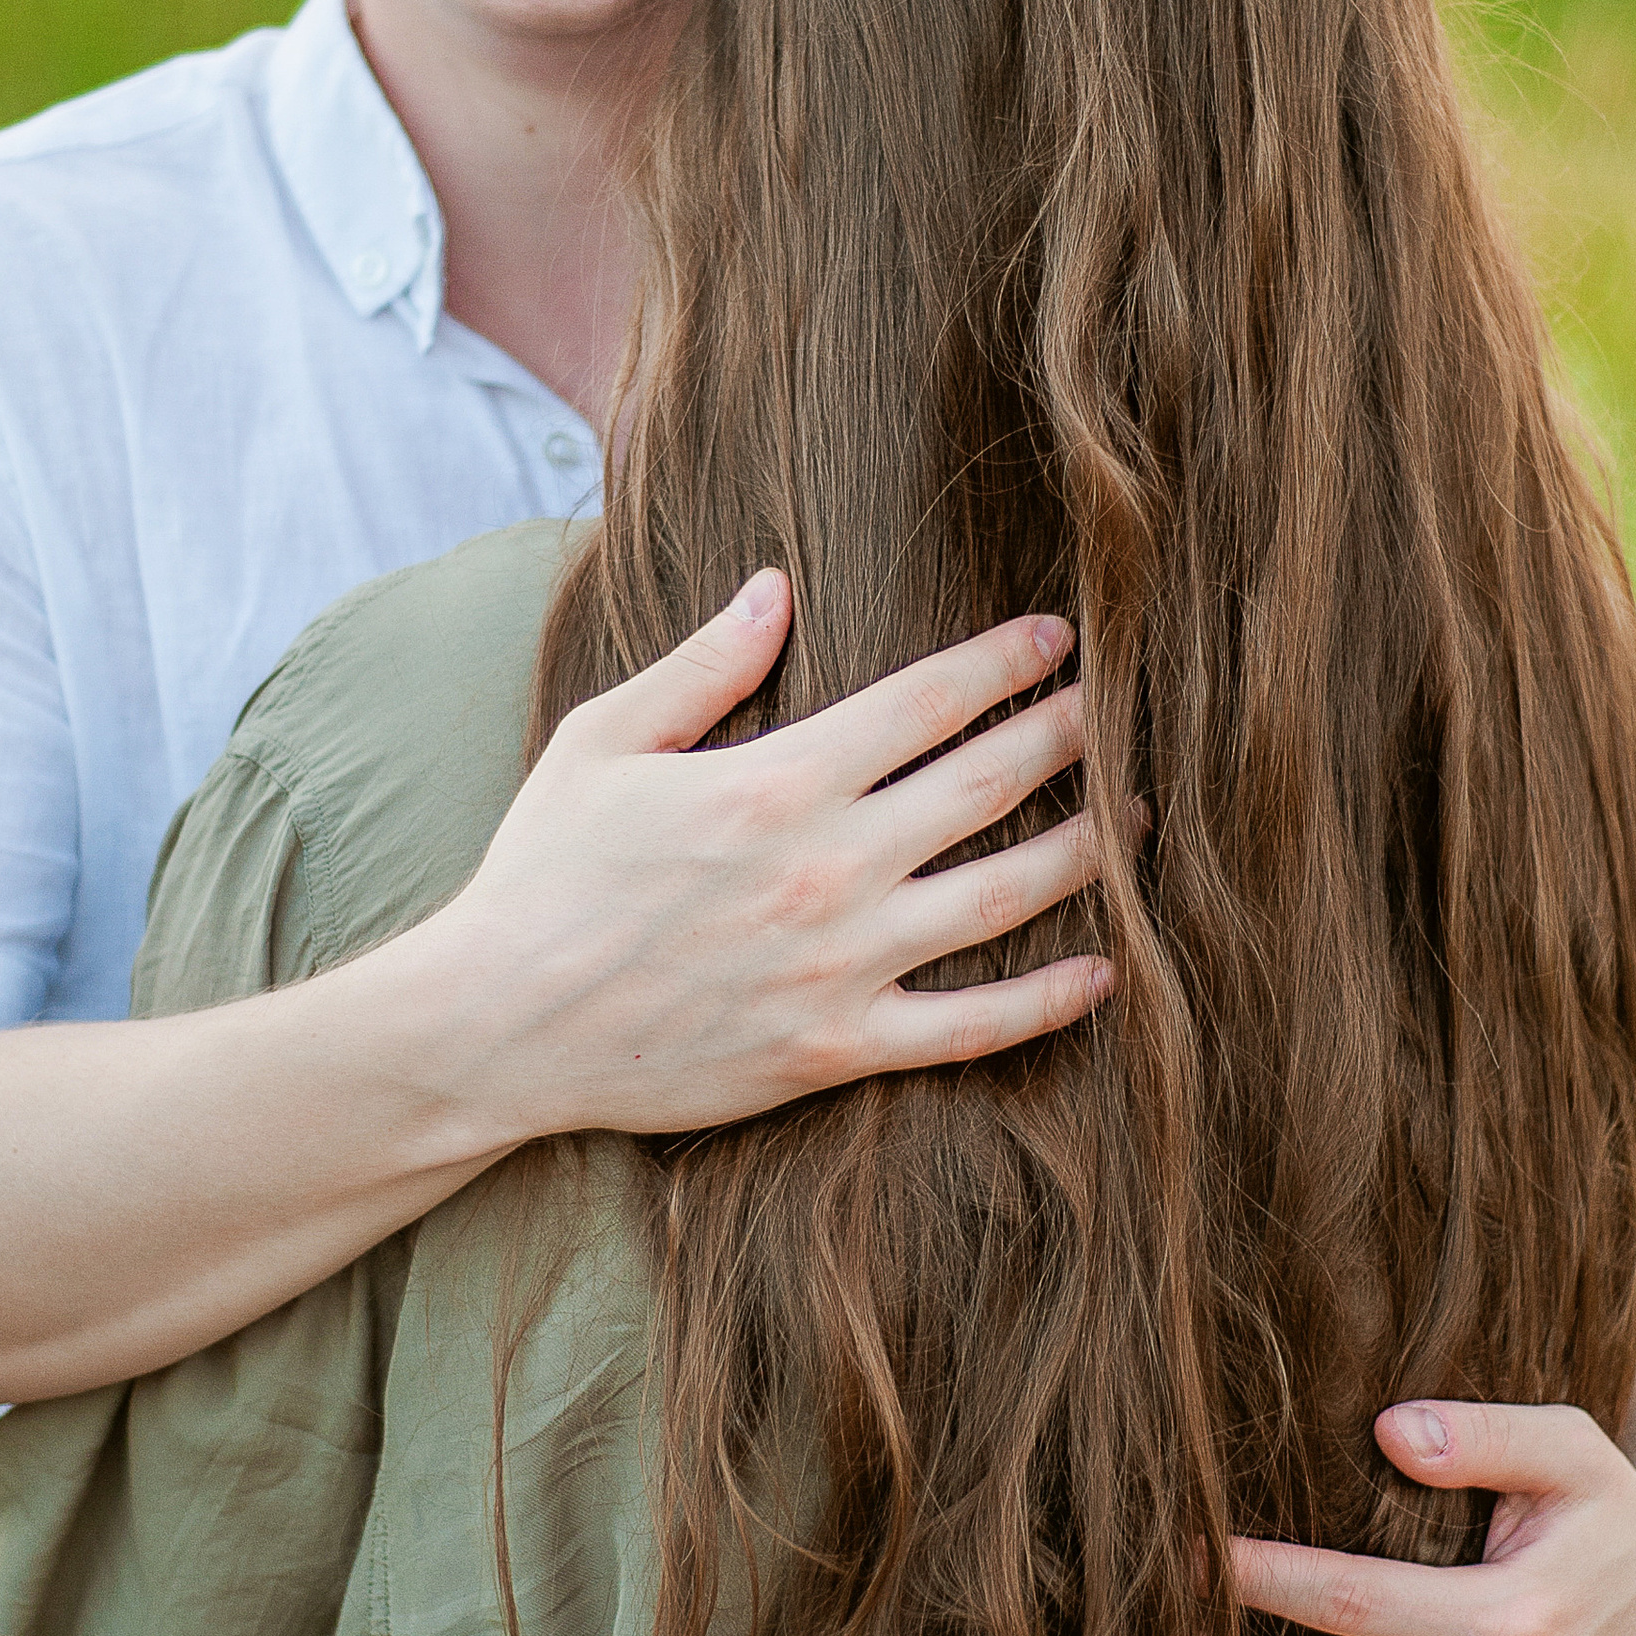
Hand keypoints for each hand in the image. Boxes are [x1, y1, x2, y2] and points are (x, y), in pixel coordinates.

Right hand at [428, 570, 1112, 1151]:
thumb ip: (702, 666)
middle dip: (1067, 738)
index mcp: (776, 780)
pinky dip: (1046, 1001)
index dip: (1003, 663)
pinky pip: (970, 1027)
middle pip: (986, 785)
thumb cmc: (542, 872)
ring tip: (1137, 819)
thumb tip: (776, 587)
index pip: (927, 703)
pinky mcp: (836, 1048)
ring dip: (1085, 851)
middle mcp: (827, 867)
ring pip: (1002, 898)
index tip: (1057, 639)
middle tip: (1118, 710)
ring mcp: (840, 963)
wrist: (498, 1022)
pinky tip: (1103, 969)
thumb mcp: (603, 741)